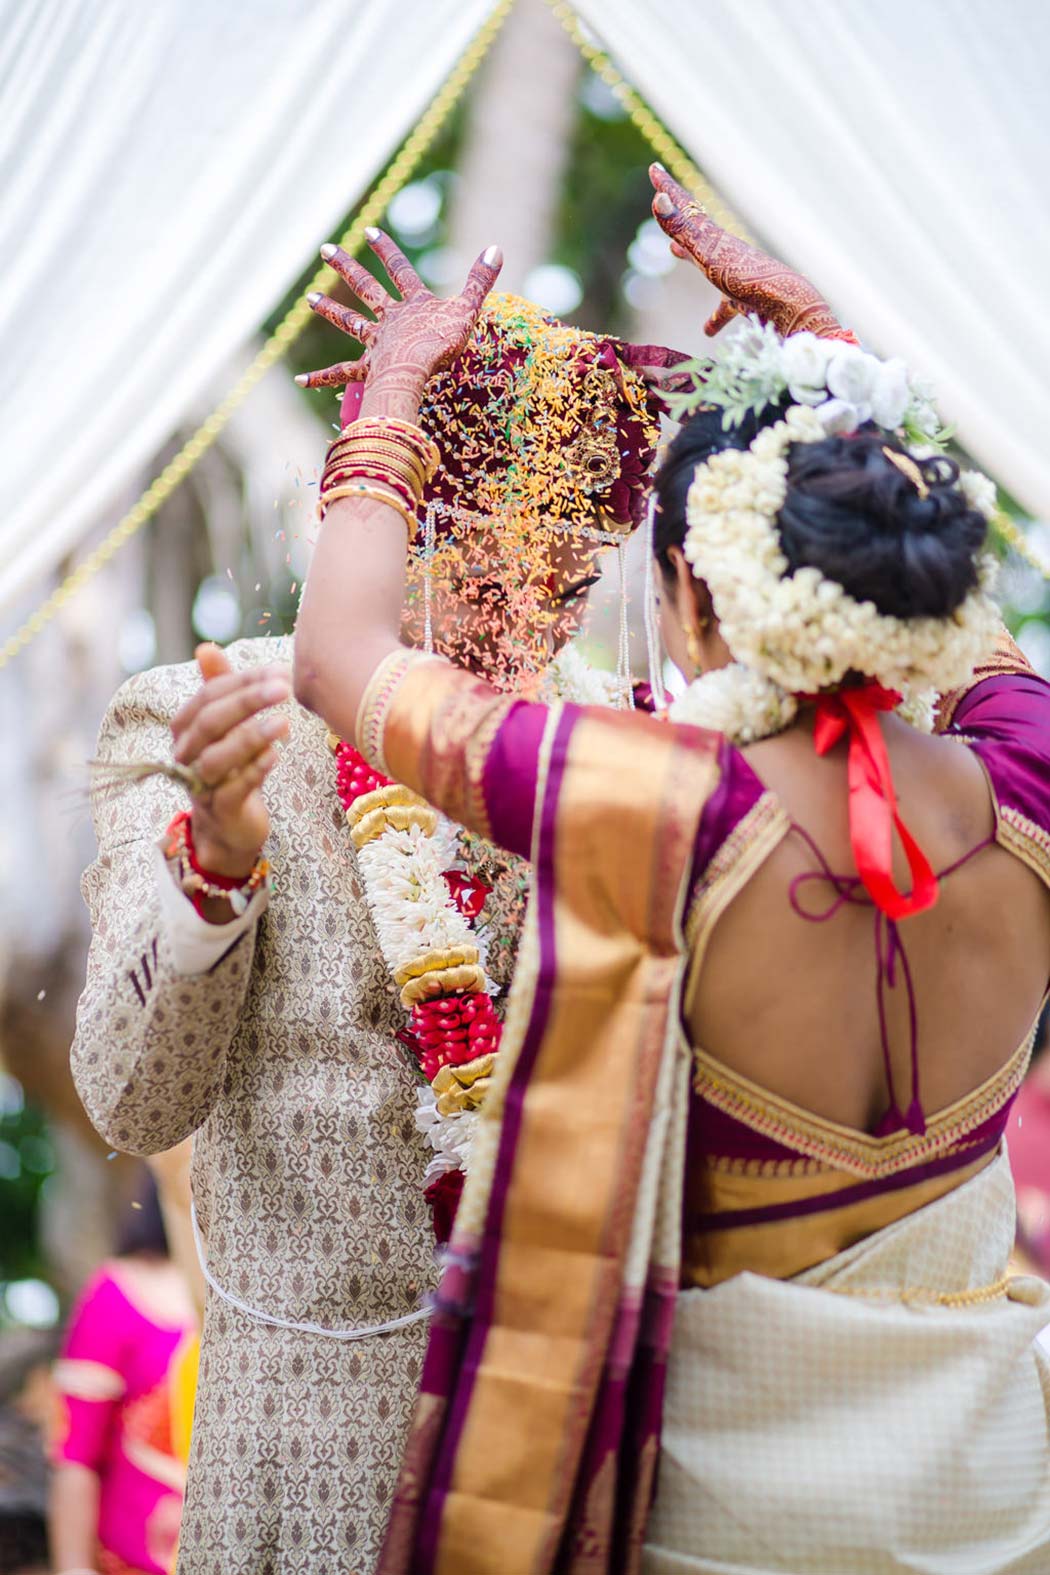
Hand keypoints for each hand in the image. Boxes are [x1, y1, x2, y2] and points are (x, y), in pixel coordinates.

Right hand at [171, 644, 289, 878]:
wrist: (228, 827)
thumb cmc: (230, 768)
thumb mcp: (226, 726)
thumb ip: (219, 687)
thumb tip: (206, 646)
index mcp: (185, 729)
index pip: (209, 696)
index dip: (242, 681)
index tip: (280, 671)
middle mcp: (186, 755)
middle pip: (209, 723)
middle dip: (246, 702)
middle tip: (284, 688)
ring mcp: (201, 784)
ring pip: (216, 758)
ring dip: (250, 738)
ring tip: (283, 723)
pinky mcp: (220, 811)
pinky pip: (232, 790)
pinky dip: (254, 771)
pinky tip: (276, 756)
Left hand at [295, 228, 502, 419]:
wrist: (417, 370)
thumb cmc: (443, 343)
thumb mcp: (467, 310)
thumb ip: (480, 282)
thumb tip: (497, 248)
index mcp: (413, 304)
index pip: (399, 270)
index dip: (386, 250)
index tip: (369, 230)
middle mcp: (390, 319)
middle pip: (366, 288)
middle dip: (347, 267)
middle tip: (326, 248)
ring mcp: (377, 342)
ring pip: (349, 322)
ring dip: (329, 309)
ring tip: (309, 297)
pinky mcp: (369, 368)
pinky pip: (341, 373)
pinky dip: (320, 377)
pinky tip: (300, 379)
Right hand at [648, 165, 854, 340]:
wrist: (786, 304)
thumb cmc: (745, 277)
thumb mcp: (707, 252)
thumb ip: (683, 228)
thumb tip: (659, 198)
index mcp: (712, 238)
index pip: (685, 209)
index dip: (668, 189)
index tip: (654, 169)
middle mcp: (722, 251)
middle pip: (694, 228)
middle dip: (677, 216)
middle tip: (663, 198)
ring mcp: (733, 274)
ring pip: (706, 260)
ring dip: (688, 254)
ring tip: (673, 252)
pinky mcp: (743, 300)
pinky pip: (724, 308)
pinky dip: (714, 318)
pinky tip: (707, 331)